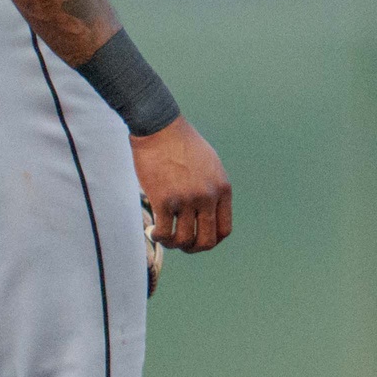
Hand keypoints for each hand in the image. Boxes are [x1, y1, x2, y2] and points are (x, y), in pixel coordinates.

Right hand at [134, 117, 232, 253]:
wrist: (160, 128)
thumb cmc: (182, 144)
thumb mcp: (210, 164)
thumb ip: (213, 188)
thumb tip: (208, 211)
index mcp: (222, 189)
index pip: (224, 230)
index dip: (211, 241)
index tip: (198, 239)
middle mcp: (207, 197)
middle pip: (206, 241)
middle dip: (193, 248)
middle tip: (180, 244)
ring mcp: (186, 199)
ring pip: (183, 240)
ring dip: (173, 244)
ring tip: (164, 236)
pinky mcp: (164, 199)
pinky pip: (164, 232)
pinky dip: (158, 237)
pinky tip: (152, 231)